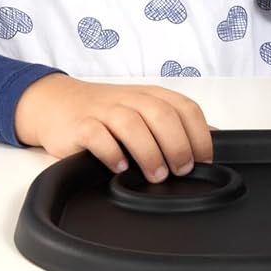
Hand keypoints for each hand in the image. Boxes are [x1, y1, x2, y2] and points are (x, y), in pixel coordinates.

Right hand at [15, 75, 213, 181]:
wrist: (56, 103)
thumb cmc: (107, 111)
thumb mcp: (144, 110)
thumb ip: (175, 122)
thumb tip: (213, 136)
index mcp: (151, 95)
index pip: (185, 108)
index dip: (199, 134)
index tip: (204, 160)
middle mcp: (130, 99)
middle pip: (162, 115)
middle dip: (177, 145)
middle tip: (181, 170)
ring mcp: (104, 110)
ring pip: (132, 124)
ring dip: (149, 152)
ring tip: (156, 175)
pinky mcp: (80, 125)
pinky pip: (97, 135)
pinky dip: (112, 152)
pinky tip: (120, 168)